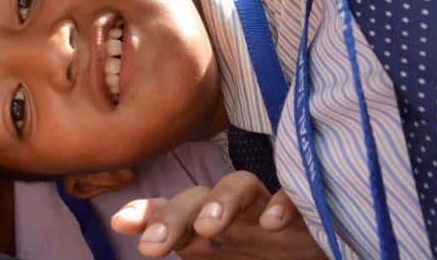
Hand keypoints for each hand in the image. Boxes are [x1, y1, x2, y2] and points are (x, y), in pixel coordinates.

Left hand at [110, 171, 324, 259]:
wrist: (314, 251)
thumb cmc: (261, 254)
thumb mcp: (217, 255)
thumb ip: (189, 245)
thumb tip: (147, 245)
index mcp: (209, 226)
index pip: (172, 211)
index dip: (147, 212)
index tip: (121, 222)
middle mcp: (233, 211)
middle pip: (197, 197)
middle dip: (172, 216)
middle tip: (152, 246)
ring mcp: (266, 208)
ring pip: (240, 185)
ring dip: (221, 202)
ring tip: (207, 228)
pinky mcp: (306, 211)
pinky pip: (294, 197)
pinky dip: (283, 206)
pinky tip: (272, 222)